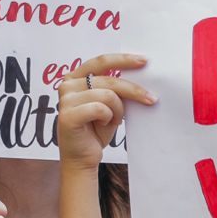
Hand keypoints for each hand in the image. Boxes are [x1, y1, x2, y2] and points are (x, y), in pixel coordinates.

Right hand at [56, 53, 155, 173]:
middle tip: (151, 99)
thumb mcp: (111, 105)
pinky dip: (108, 118)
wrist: (83, 158)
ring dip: (118, 110)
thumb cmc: (97, 130)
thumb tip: (141, 76)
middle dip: (133, 90)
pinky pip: (99, 109)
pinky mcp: (67, 115)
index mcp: (76, 77)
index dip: (123, 60)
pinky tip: (104, 124)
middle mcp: (68, 84)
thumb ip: (116, 89)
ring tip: (114, 120)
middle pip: (109, 79)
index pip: (101, 61)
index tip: (144, 61)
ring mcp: (65, 99)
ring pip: (107, 95)